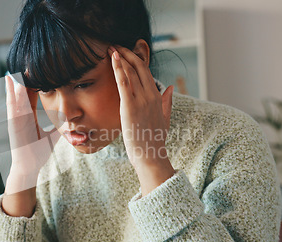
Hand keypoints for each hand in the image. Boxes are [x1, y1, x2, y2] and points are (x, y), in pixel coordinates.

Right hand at [2, 75, 59, 215]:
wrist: (29, 167)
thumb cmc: (38, 152)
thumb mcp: (52, 136)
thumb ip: (59, 128)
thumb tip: (70, 122)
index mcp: (28, 117)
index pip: (31, 96)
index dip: (33, 84)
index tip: (36, 71)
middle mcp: (20, 116)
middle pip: (21, 94)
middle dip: (21, 80)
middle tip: (23, 64)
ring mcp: (15, 120)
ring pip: (15, 98)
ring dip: (14, 84)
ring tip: (14, 70)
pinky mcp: (13, 126)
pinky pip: (12, 108)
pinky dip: (12, 96)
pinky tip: (12, 86)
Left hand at [108, 43, 174, 195]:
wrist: (150, 156)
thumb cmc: (154, 140)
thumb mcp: (164, 118)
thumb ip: (166, 101)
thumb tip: (170, 88)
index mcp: (158, 98)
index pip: (146, 72)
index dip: (135, 60)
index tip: (125, 52)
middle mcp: (151, 96)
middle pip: (139, 68)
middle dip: (126, 54)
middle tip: (115, 46)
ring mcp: (141, 100)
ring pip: (131, 72)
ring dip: (120, 58)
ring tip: (111, 48)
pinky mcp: (130, 106)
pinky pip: (124, 83)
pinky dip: (118, 69)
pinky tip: (113, 59)